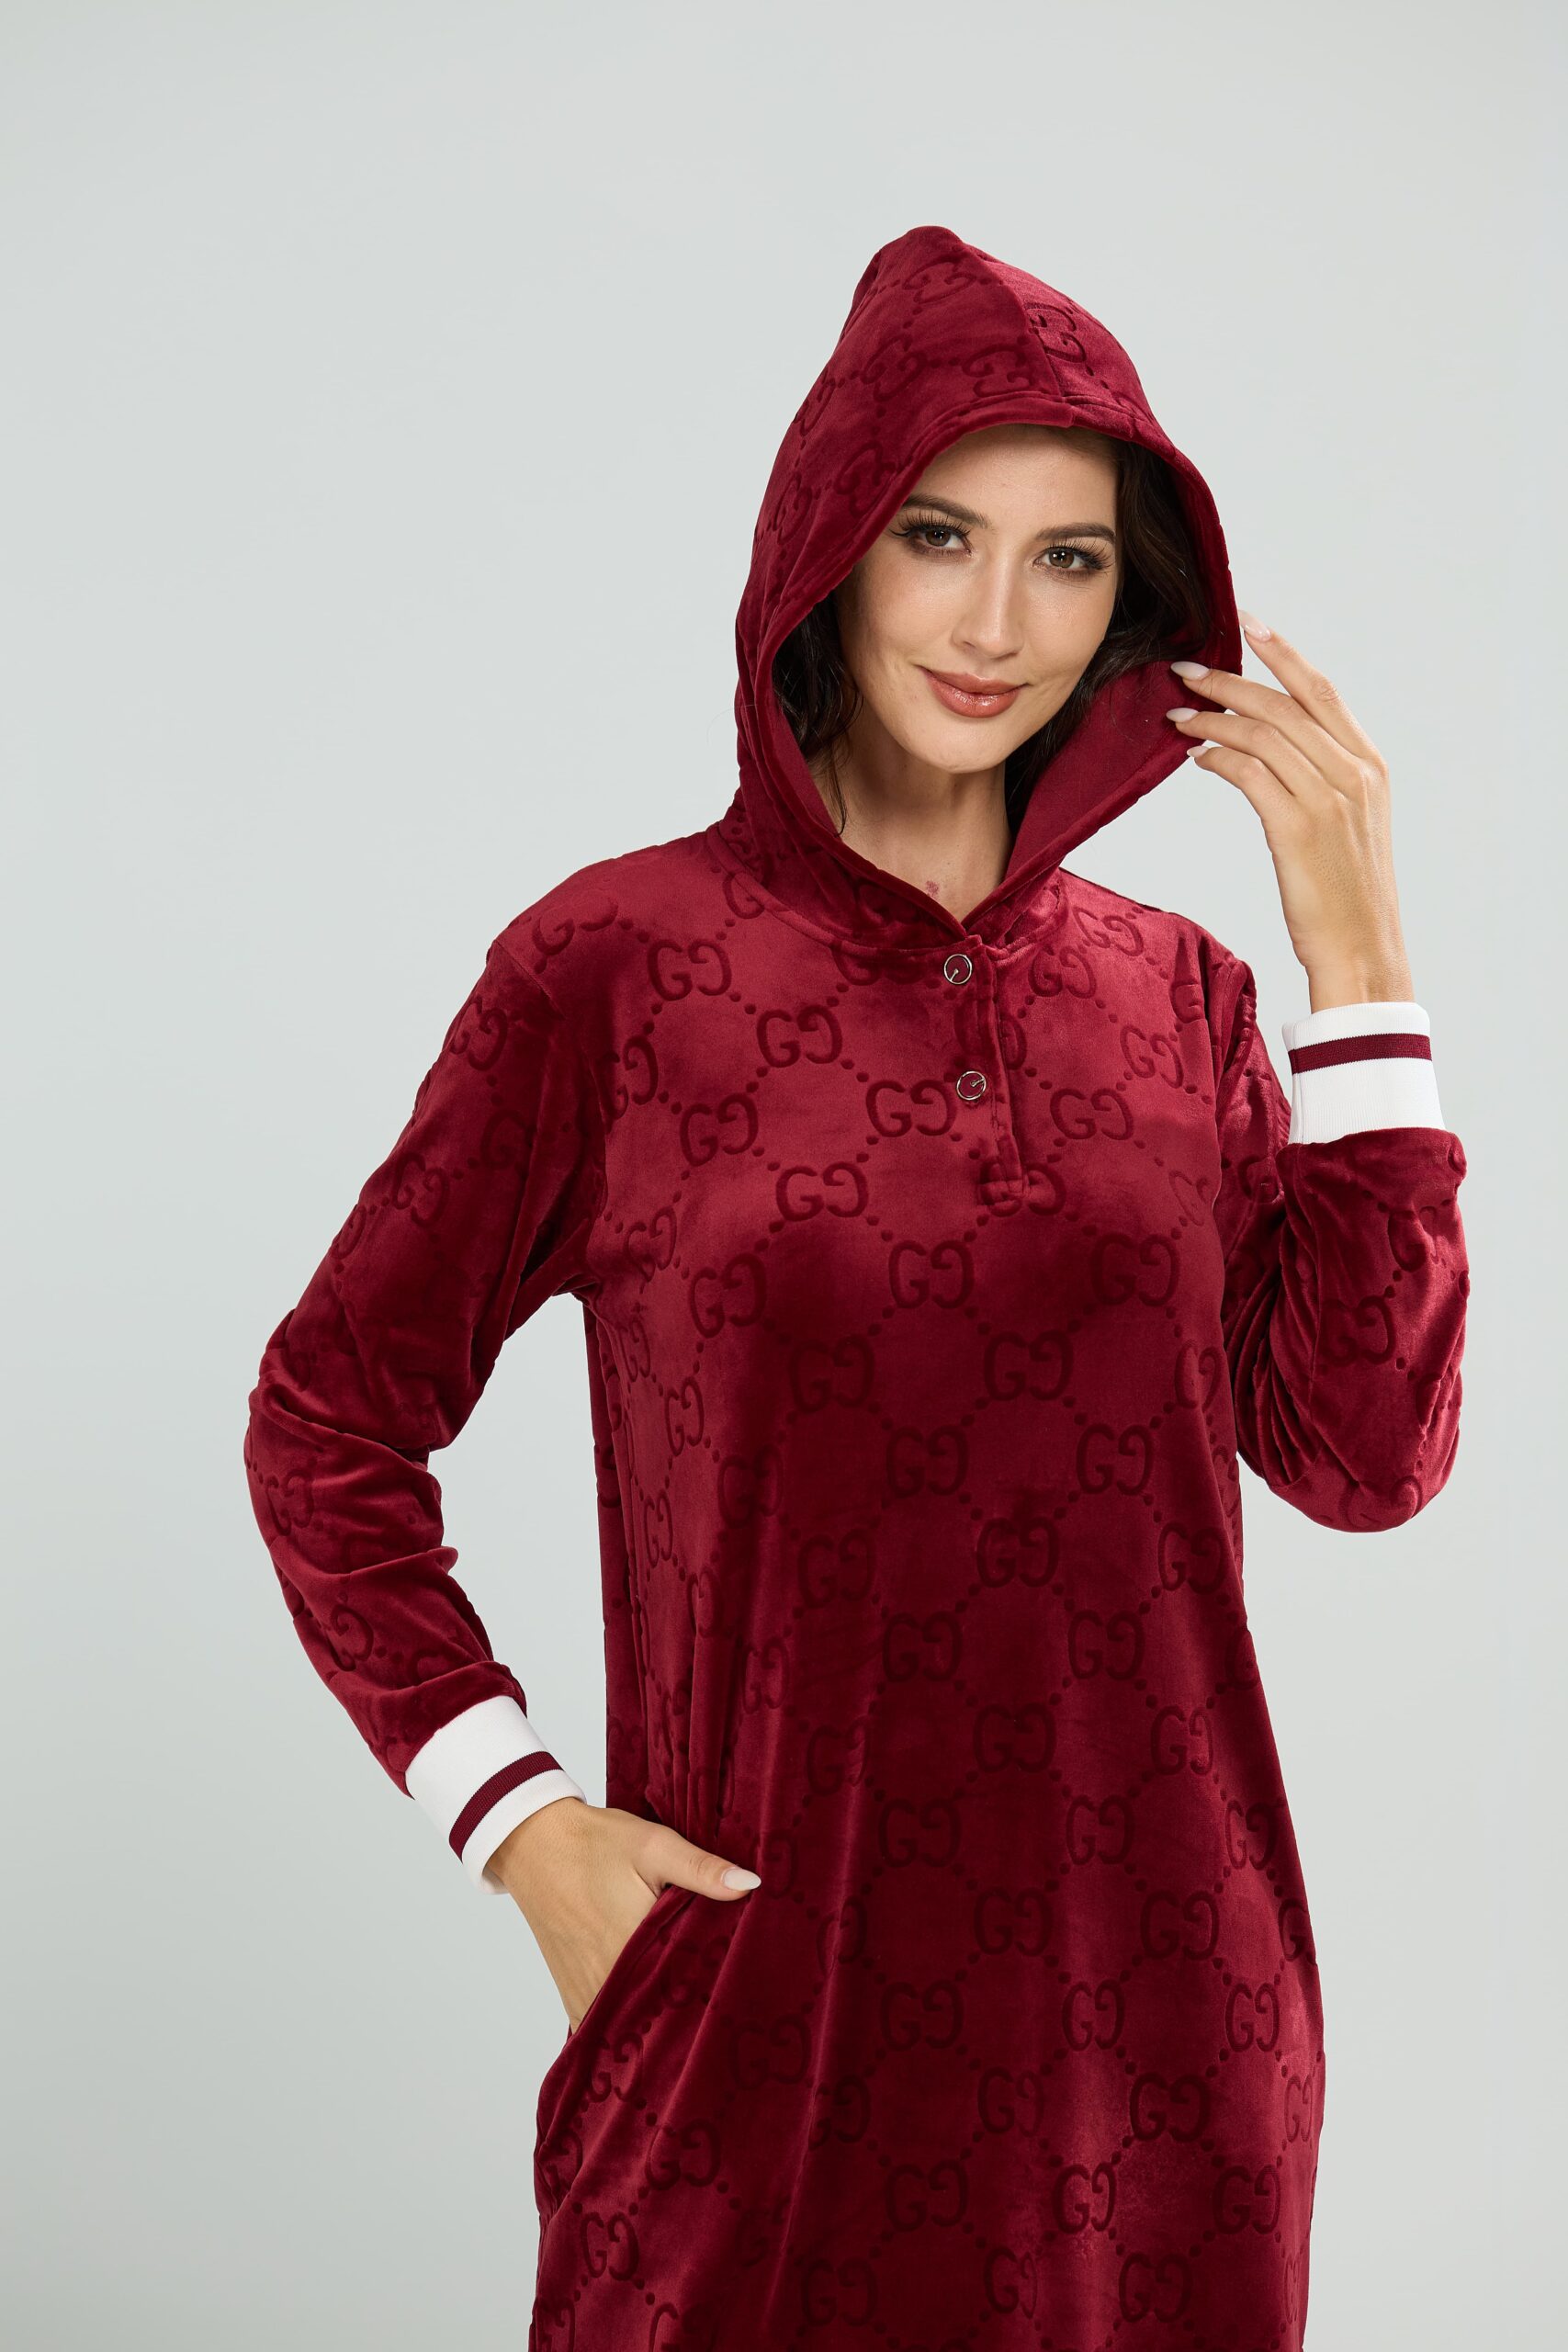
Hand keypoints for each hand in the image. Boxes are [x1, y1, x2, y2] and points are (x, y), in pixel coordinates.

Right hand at [487, 1798, 761, 2031]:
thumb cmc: (597, 1843)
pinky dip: (628, 2025)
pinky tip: (651, 2015)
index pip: (690, 1989)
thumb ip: (702, 1869)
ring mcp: (587, 1994)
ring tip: (693, 2014)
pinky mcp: (572, 1996)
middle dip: (692, 2013)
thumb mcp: (654, 1845)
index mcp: (635, 1948)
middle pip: (663, 2015)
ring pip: (634, 2026)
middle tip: (726, 2005)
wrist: (535, 1845)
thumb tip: (752, 1885)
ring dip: (659, 2023)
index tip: (743, 1990)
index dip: (718, 1992)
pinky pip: (606, 2026)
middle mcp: (608, 1982)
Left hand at [1165, 611, 1414, 1011]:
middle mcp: (1353, 774)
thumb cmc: (1345, 894)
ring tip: (1176, 714)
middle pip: (1284, 704)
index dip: (1283, 653)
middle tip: (1186, 669)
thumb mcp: (1347, 824)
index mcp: (1369, 766)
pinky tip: (1195, 756)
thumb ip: (1320, 779)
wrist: (1361, 950)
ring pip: (1262, 734)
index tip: (1247, 623)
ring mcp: (1327, 800)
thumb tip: (1267, 747)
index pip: (1321, 692)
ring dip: (1213, 718)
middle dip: (1231, 680)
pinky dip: (1218, 757)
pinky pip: (1248, 774)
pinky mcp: (1297, 829)